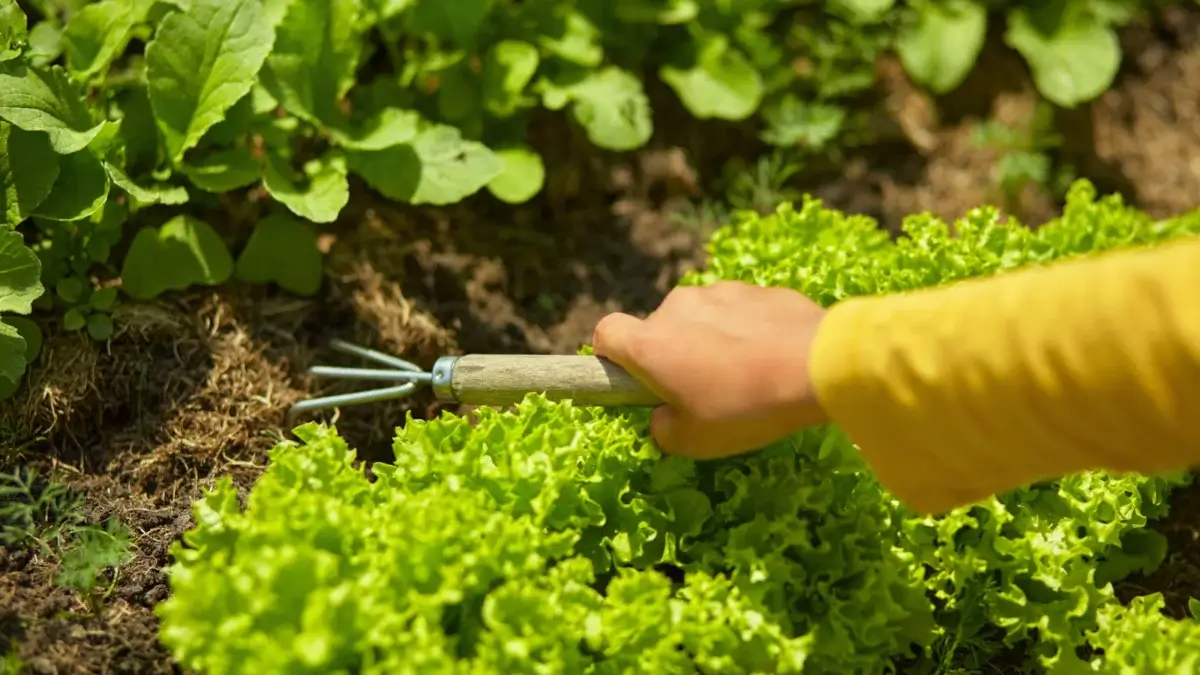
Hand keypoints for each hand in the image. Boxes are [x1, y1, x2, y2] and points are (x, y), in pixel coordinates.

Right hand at [593, 280, 829, 458]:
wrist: (818, 366)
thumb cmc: (745, 407)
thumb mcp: (694, 441)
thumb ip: (664, 428)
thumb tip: (663, 415)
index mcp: (650, 344)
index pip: (606, 333)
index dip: (613, 356)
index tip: (634, 378)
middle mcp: (677, 307)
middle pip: (660, 328)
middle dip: (674, 354)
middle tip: (704, 390)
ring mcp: (720, 292)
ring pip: (702, 318)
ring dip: (712, 340)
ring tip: (747, 375)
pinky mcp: (757, 288)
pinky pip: (740, 311)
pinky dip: (747, 331)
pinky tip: (773, 357)